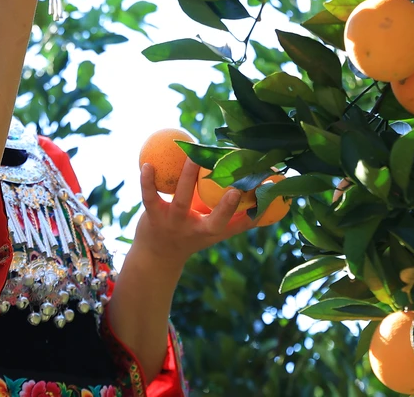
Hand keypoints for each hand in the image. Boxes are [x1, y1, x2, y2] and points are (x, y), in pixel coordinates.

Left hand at [134, 158, 256, 267]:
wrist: (157, 255)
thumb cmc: (191, 235)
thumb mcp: (214, 231)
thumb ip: (236, 218)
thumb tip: (266, 201)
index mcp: (214, 230)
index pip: (238, 226)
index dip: (252, 216)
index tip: (266, 202)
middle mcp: (196, 230)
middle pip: (214, 222)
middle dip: (226, 209)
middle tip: (237, 190)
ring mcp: (175, 224)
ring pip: (182, 201)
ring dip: (188, 178)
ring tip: (193, 157)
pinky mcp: (154, 217)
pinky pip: (150, 197)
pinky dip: (147, 181)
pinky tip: (147, 165)